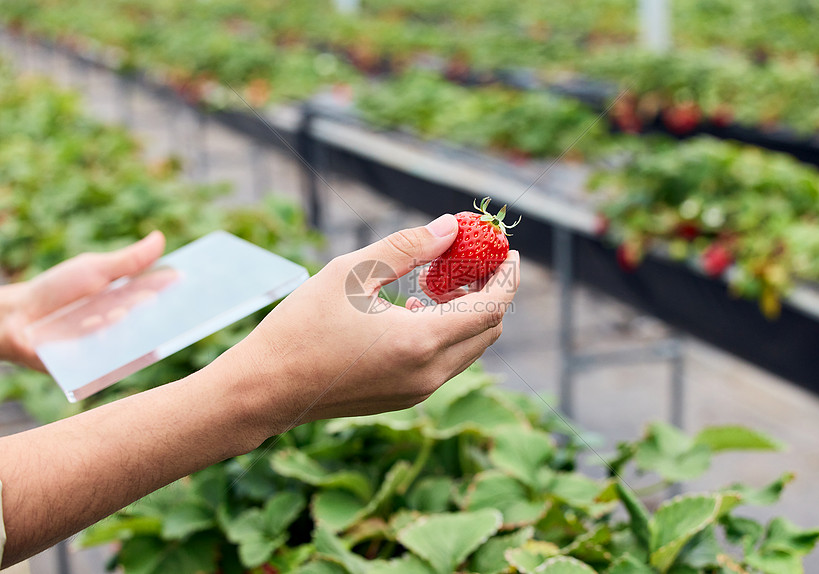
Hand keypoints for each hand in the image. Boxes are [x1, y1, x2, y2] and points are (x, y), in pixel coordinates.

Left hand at [0, 231, 165, 370]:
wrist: (18, 320)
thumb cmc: (58, 291)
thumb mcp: (95, 269)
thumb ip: (129, 260)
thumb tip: (160, 237)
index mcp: (131, 299)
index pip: (163, 293)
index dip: (176, 287)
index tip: (191, 278)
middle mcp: (128, 324)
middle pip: (154, 319)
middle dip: (155, 309)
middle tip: (154, 299)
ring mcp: (114, 345)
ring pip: (133, 339)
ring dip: (124, 324)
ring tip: (113, 312)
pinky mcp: (99, 366)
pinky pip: (112, 359)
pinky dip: (106, 342)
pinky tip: (97, 329)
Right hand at [211, 214, 518, 436]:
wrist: (265, 390)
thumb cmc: (302, 326)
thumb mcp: (351, 272)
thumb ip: (407, 247)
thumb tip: (450, 228)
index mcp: (420, 341)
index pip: (491, 307)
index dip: (506, 276)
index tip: (507, 251)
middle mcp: (428, 373)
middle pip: (488, 330)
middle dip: (490, 292)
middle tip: (472, 260)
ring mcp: (418, 391)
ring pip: (469, 349)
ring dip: (467, 313)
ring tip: (437, 281)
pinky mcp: (405, 398)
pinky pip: (445, 363)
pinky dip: (446, 333)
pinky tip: (415, 309)